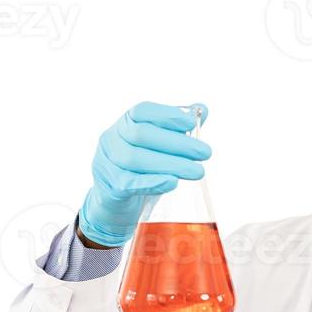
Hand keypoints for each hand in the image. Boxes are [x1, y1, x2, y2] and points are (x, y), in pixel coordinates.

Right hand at [78, 101, 211, 247]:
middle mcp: (112, 139)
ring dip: (170, 164)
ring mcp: (106, 163)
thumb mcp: (158, 147)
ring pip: (135, 159)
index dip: (167, 114)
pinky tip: (173, 182)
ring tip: (197, 171)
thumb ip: (178, 128)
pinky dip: (153, 182)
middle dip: (177, 143)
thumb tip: (202, 110)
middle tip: (204, 152)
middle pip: (141, 134)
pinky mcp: (109, 187)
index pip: (142, 111)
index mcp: (125, 123)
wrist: (116, 202)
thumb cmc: (141, 169)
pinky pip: (129, 183)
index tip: (192, 122)